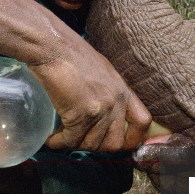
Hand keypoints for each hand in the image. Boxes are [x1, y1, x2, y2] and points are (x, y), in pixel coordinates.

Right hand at [30, 32, 150, 151]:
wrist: (54, 48)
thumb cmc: (72, 54)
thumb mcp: (102, 71)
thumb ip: (108, 92)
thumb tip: (103, 110)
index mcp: (123, 90)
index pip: (143, 121)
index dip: (134, 138)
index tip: (121, 144)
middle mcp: (116, 101)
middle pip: (115, 143)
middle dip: (96, 146)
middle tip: (81, 139)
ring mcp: (100, 109)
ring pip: (91, 144)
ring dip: (75, 144)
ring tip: (63, 138)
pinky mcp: (80, 115)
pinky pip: (71, 140)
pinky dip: (58, 143)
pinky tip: (52, 138)